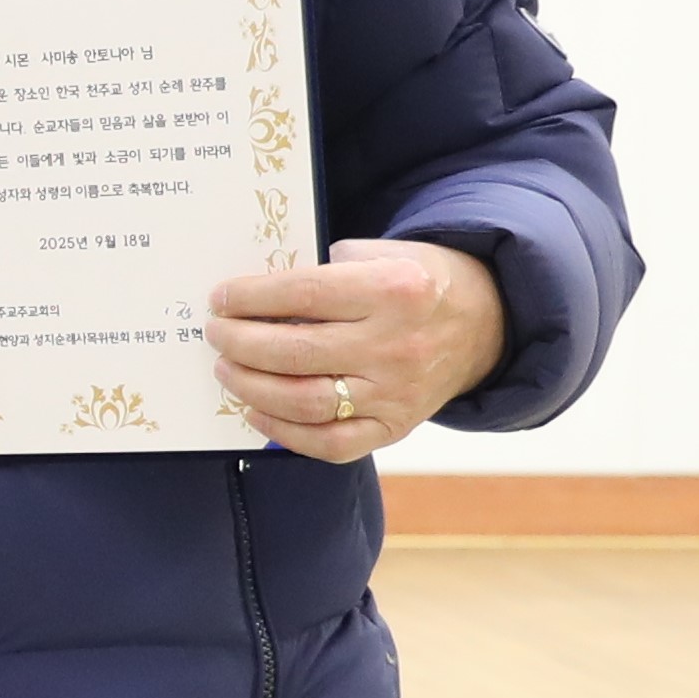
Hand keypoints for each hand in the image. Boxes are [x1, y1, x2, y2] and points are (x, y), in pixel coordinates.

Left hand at [205, 238, 505, 461]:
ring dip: (250, 387)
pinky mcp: (394, 428)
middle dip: (239, 343)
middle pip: (295, 351)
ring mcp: (396, 393)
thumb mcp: (385, 253)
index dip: (250, 298)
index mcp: (394, 290)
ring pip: (305, 402)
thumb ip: (327, 269)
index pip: (302, 294)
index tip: (218, 299)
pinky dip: (283, 433)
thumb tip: (257, 295)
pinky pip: (329, 444)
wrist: (484, 324)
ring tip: (225, 368)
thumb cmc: (417, 283)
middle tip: (214, 334)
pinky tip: (254, 410)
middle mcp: (396, 345)